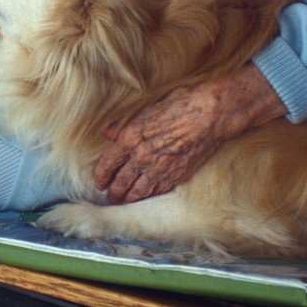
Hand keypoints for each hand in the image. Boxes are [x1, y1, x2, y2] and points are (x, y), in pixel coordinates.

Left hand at [95, 63, 285, 203]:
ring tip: (124, 201)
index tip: (98, 181)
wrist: (209, 115)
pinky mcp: (176, 176)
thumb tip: (108, 133)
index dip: (100, 176)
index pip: (107, 164)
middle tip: (110, 196)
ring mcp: (159, 169)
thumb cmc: (179, 105)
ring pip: (138, 191)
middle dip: (113, 191)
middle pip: (121, 182)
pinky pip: (157, 191)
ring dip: (128, 198)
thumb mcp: (145, 109)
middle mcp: (142, 157)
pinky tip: (146, 198)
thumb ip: (124, 125)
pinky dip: (149, 196)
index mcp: (130, 138)